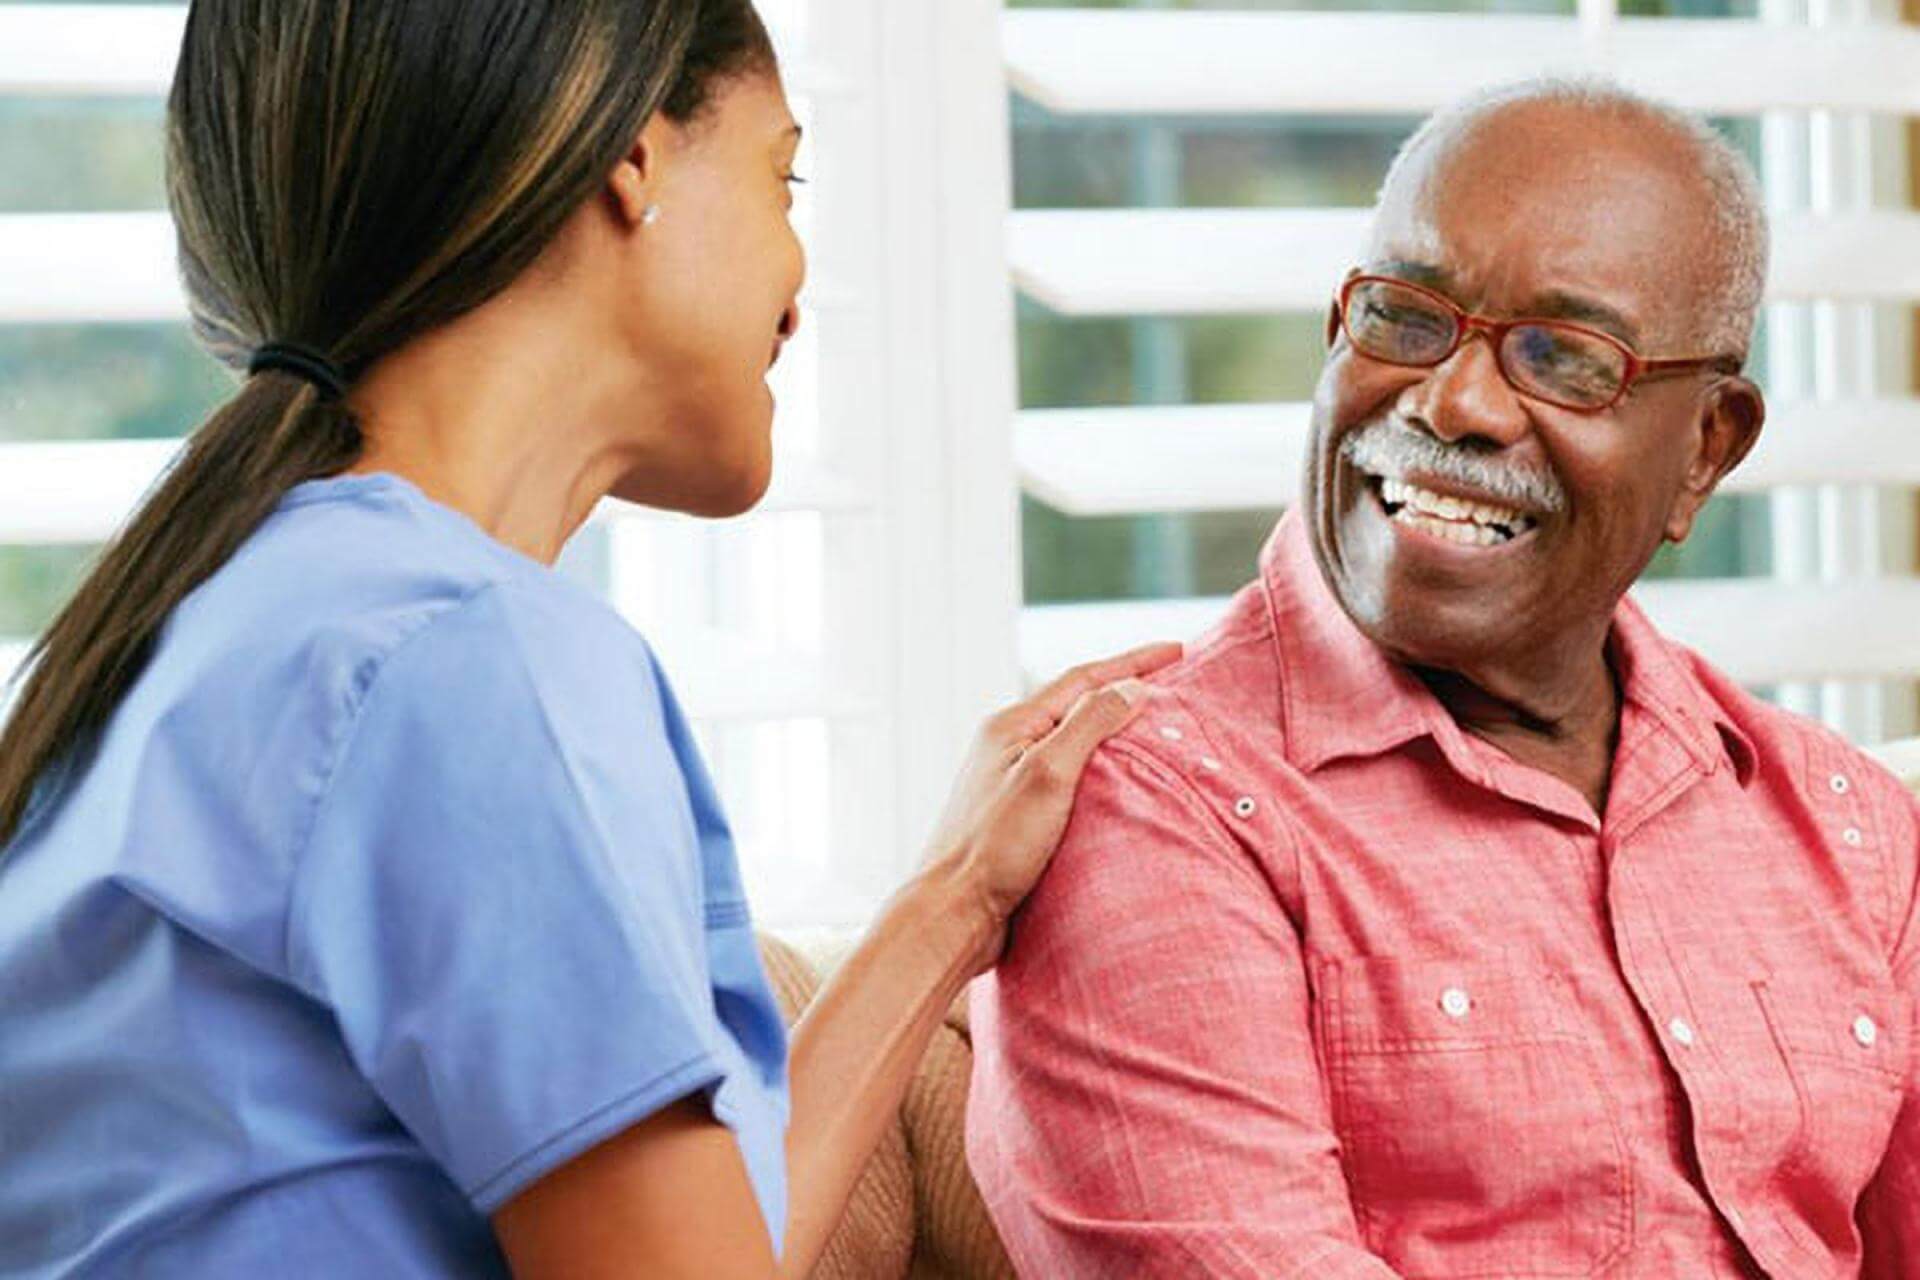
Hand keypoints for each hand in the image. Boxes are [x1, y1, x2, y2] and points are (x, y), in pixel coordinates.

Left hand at [924, 641, 1182, 972]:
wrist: (954, 912)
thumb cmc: (995, 846)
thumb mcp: (1048, 775)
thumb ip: (1089, 725)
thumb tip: (1131, 688)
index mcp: (1012, 726)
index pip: (1084, 679)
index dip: (1133, 662)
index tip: (1178, 650)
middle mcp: (1009, 746)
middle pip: (1077, 704)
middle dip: (1124, 688)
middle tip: (1171, 680)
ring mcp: (1012, 781)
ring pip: (1073, 741)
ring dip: (1113, 728)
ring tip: (1153, 725)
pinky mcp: (1019, 817)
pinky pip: (1069, 776)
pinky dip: (1101, 768)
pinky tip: (1120, 782)